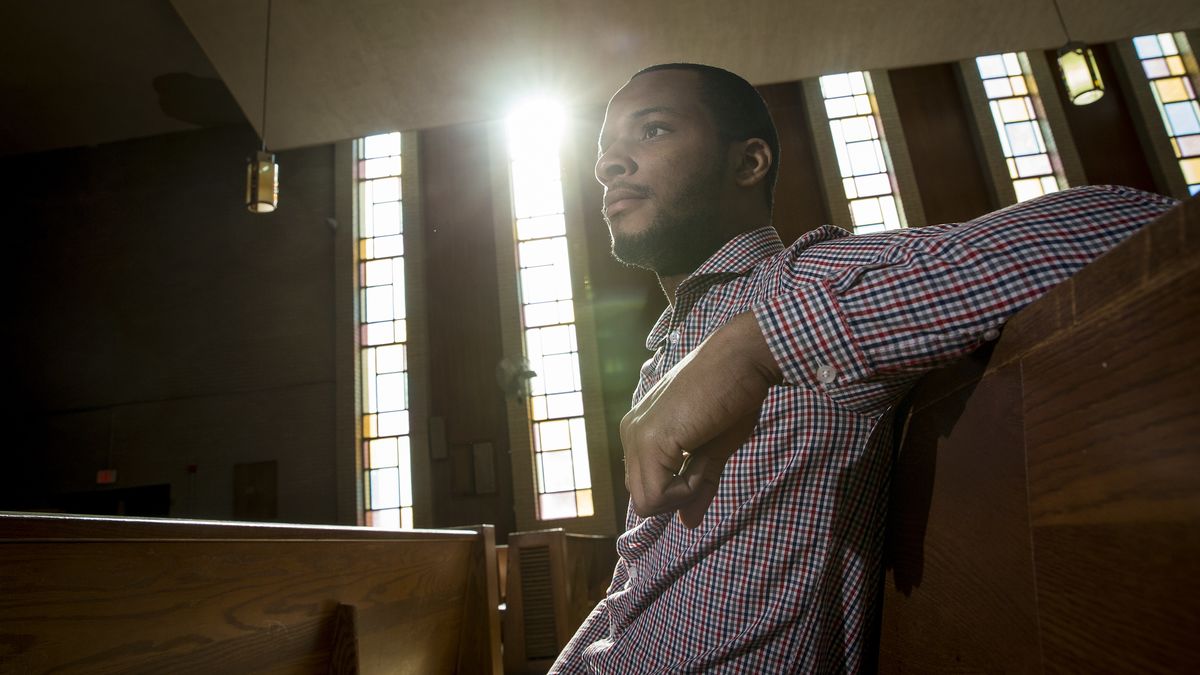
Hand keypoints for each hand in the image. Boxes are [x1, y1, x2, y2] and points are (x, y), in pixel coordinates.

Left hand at [620, 312, 781, 527]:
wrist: (743, 358)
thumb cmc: (733, 395)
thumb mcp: (714, 449)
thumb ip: (697, 485)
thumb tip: (688, 524)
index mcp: (640, 431)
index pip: (647, 487)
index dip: (680, 489)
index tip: (704, 463)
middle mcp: (630, 432)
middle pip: (642, 499)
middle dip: (679, 495)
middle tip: (705, 462)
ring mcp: (636, 435)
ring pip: (646, 502)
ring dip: (684, 492)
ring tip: (705, 454)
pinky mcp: (649, 439)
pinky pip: (659, 494)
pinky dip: (688, 487)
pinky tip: (703, 452)